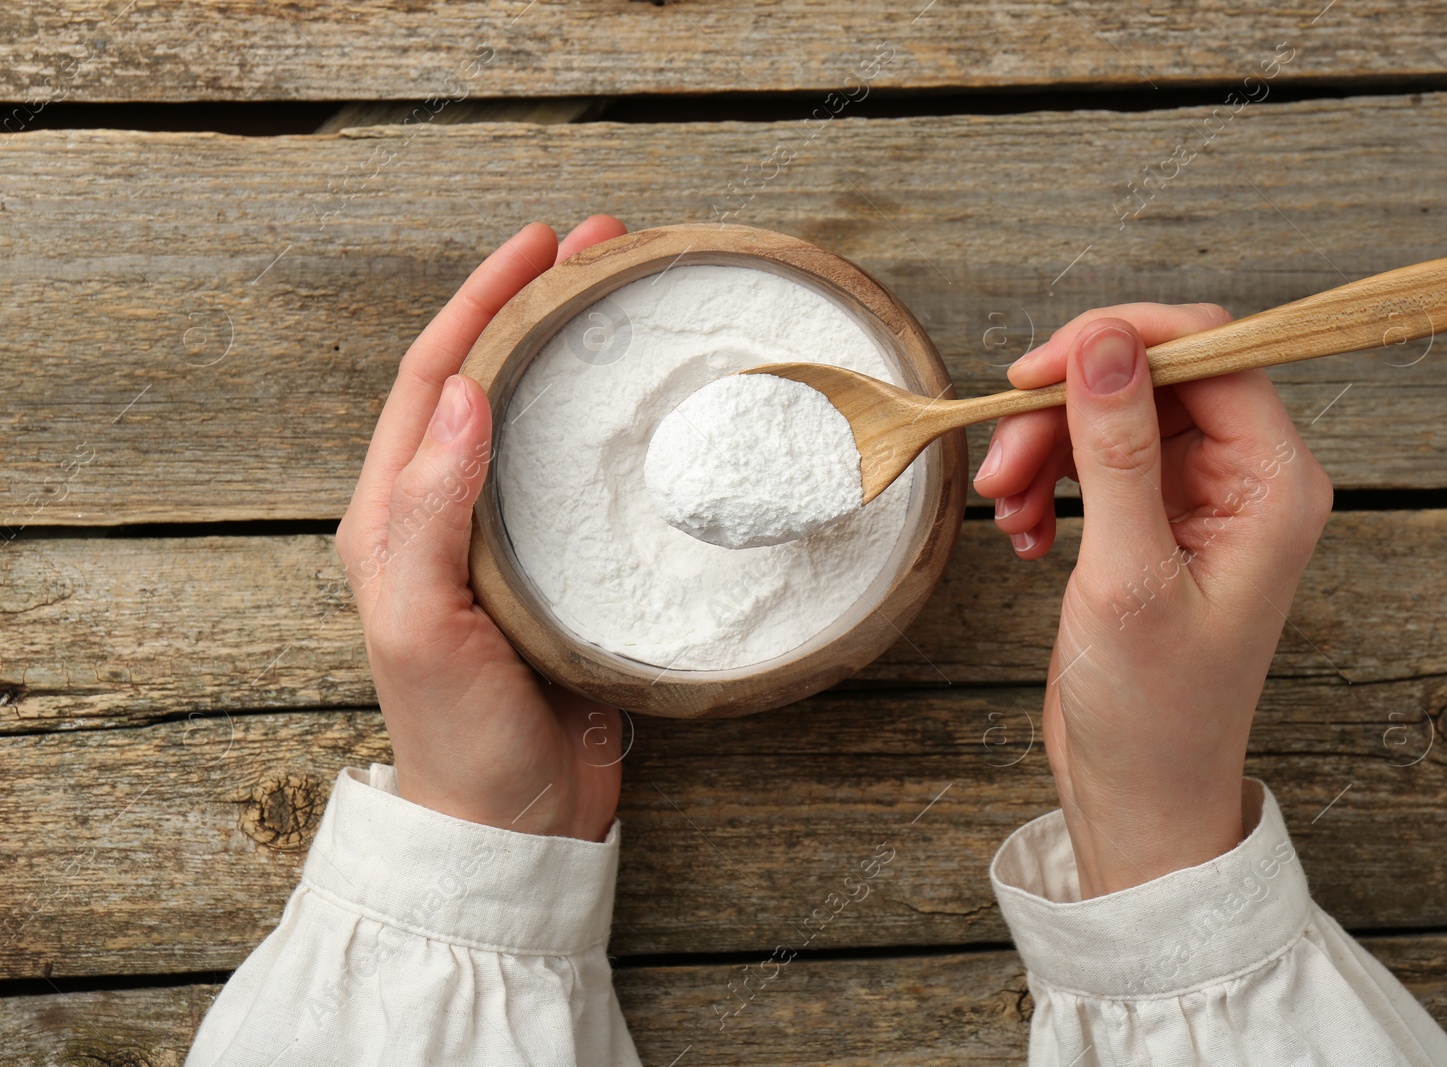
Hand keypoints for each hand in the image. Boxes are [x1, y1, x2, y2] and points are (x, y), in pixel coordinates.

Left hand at [336, 215, 630, 840]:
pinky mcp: (561, 568)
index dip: (483, 302)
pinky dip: (610, 423)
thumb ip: (426, 514)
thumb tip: (462, 397)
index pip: (436, 378)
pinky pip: (581, 474)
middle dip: (538, 303)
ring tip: (630, 298)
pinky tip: (652, 405)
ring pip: (538, 418)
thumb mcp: (424, 626)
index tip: (540, 246)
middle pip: (489, 378)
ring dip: (576, 351)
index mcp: (393, 515)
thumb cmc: (457, 736)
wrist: (512, 823)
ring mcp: (505, 538)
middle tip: (603, 246)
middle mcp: (445, 512)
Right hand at [973, 304, 1332, 895]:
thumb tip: (1104, 341)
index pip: (1209, 350)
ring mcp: (1199, 498)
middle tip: (1001, 458)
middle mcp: (1246, 478)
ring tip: (1004, 506)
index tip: (1034, 370)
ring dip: (1044, 449)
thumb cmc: (1154, 710)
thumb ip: (1116, 450)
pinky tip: (1024, 534)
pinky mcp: (1155, 521)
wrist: (1139, 793)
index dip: (1117, 341)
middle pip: (1150, 377)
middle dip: (1065, 408)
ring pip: (1111, 415)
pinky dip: (1048, 483)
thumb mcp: (1128, 575)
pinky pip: (1094, 460)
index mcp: (1274, 483)